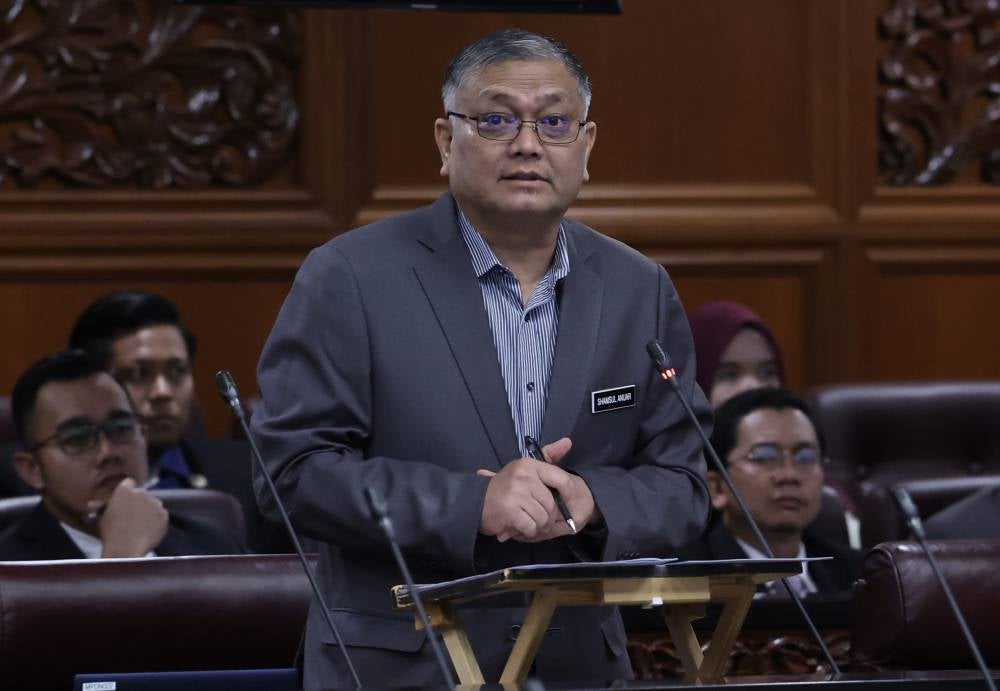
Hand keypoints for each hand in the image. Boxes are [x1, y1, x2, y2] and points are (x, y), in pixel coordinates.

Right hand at [92, 478, 168, 557]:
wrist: (127, 548)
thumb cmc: (110, 533)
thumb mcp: (102, 517)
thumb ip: (102, 506)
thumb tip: (93, 504)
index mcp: (125, 490)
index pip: (129, 483)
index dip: (127, 492)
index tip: (125, 500)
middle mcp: (142, 492)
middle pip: (142, 493)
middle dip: (138, 501)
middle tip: (133, 515)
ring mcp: (155, 502)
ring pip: (153, 503)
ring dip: (149, 510)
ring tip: (141, 525)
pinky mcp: (164, 514)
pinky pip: (161, 515)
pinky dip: (157, 520)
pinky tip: (149, 530)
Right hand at [478, 437, 596, 542]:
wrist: (476, 501)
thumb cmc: (505, 488)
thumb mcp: (526, 468)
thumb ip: (548, 456)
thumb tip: (568, 442)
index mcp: (530, 465)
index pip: (561, 479)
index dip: (567, 494)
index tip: (563, 502)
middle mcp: (524, 476)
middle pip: (552, 504)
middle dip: (547, 517)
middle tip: (537, 518)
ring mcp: (516, 493)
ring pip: (543, 518)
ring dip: (537, 526)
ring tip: (527, 523)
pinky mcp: (510, 510)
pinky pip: (531, 527)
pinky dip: (527, 532)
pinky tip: (519, 527)